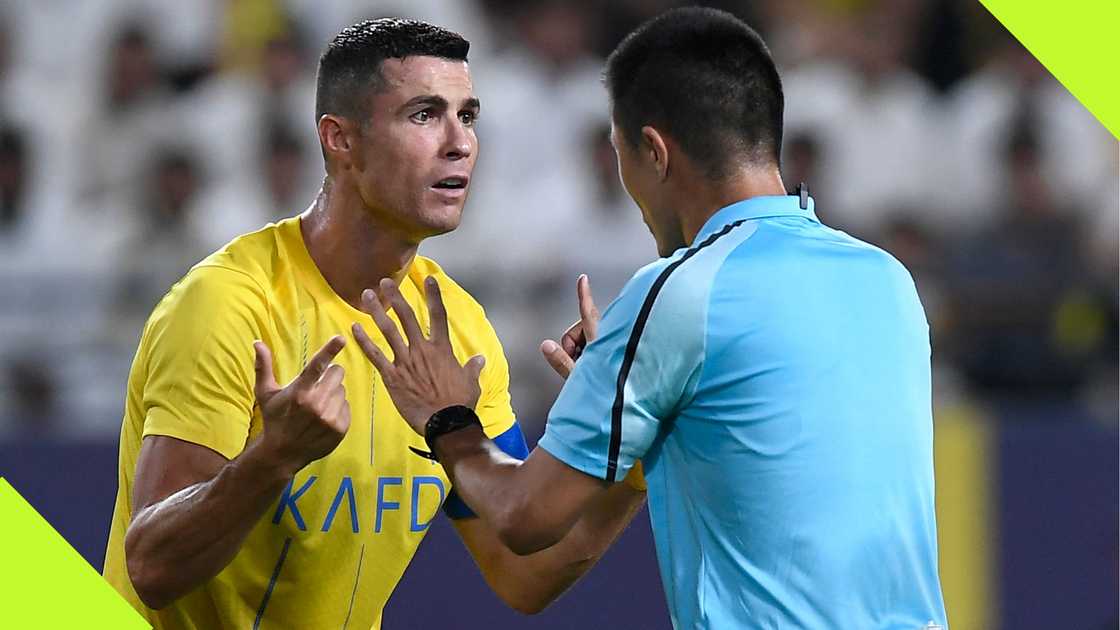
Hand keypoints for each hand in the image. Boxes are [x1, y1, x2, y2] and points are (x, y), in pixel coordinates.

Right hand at [253, 336, 349, 475]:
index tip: (340, 338)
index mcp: (299, 392)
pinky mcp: (340, 428)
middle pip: (337, 374)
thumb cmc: (274, 419)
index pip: (317, 366)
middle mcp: (315, 404)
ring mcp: (329, 417)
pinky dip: (338, 409)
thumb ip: (263, 367)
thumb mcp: (266, 394)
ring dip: (333, 394)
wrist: (282, 454)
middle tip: (317, 387)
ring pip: (342, 390)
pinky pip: (347, 406)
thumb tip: (257, 342)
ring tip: (318, 406)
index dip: (329, 350)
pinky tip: (324, 418)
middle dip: (329, 376)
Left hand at [352, 276, 484, 435]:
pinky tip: (355, 328)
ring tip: (367, 295)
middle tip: (385, 282)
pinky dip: (364, 340)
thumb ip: (472, 367)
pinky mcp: (392, 376)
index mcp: (442, 348)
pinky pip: (375, 354)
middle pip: (407, 316)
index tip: (429, 279)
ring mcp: (405, 361)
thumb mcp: (471, 382)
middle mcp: (422, 350)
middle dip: (395, 297)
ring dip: (377, 311)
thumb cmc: (460, 403)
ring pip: (388, 330)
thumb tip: (480, 358)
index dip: (434, 296)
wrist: (445, 422)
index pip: (439, 315)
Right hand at [540, 274, 599, 379]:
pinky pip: (589, 342)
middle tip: (576, 362)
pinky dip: (585, 351)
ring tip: (586, 368)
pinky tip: (589, 366)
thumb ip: (561, 361)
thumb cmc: (604, 389)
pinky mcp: (609, 346)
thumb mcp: (578, 377)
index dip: (584, 295)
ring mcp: (608, 341)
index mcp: (600, 341)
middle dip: (571, 341)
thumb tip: (545, 344)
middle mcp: (605, 337)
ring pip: (583, 334)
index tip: (583, 278)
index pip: (588, 315)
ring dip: (579, 348)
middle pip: (579, 326)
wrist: (623, 400)